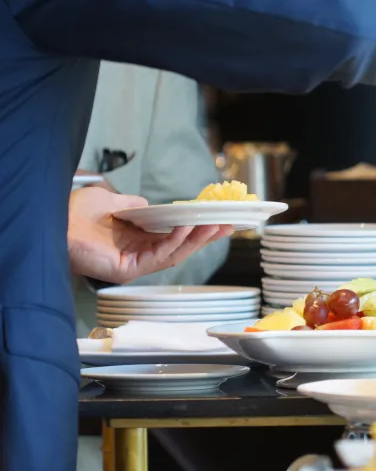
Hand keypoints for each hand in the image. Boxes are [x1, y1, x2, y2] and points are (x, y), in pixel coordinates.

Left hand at [68, 187, 231, 283]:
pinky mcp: (128, 270)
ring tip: (214, 225)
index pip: (173, 237)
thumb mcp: (111, 200)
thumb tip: (151, 205)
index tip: (216, 219)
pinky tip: (187, 227)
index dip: (195, 229)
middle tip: (228, 225)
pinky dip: (175, 241)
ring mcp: (134, 264)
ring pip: (174, 253)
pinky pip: (159, 255)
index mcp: (136, 240)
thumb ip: (133, 204)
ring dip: (197, 239)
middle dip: (205, 237)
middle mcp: (138, 254)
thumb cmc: (72, 213)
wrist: (51, 221)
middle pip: (180, 248)